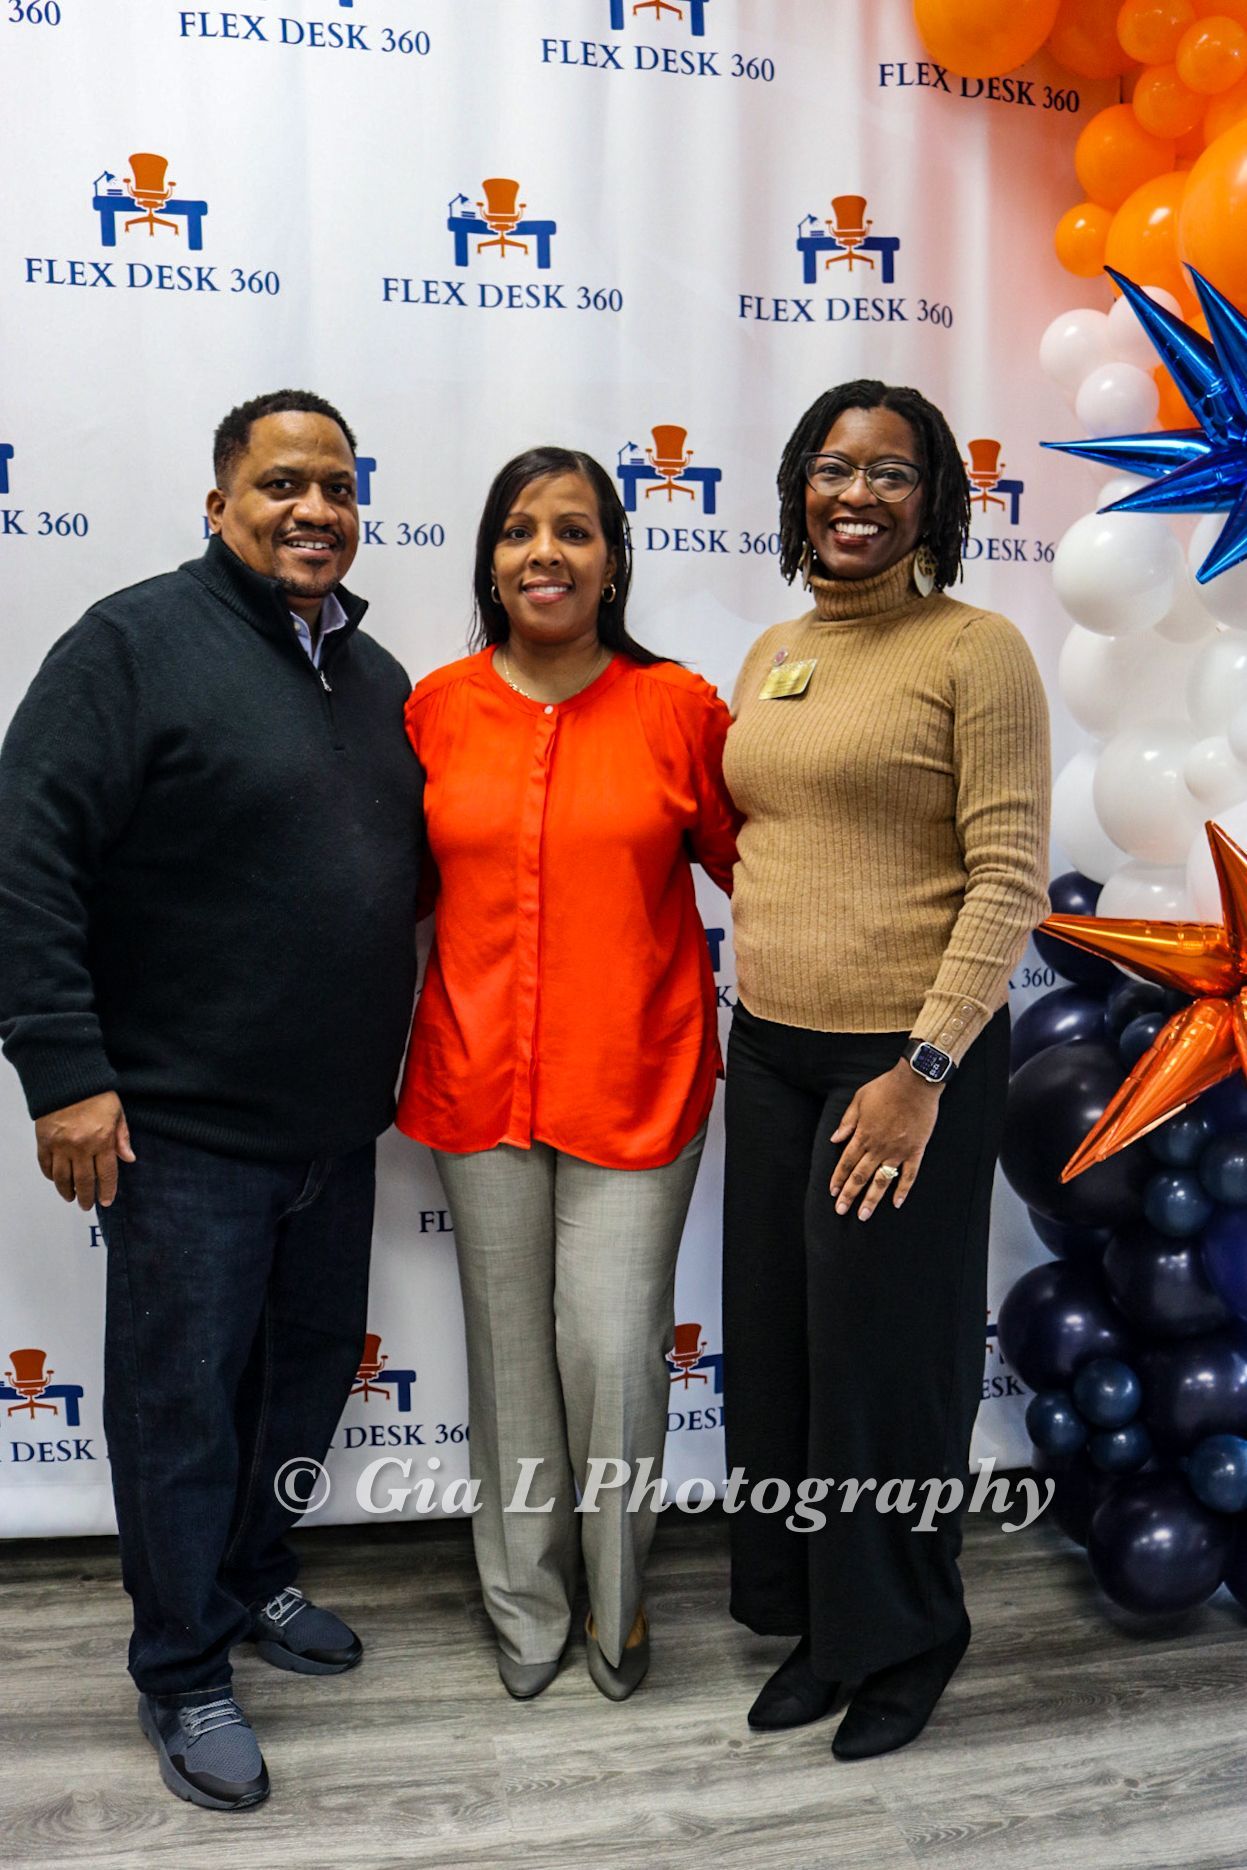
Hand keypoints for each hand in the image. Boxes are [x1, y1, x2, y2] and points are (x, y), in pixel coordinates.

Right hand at [35, 1092, 134, 1210]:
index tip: (106, 1201)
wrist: (68, 1078)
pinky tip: (56, 1180)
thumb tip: (129, 1159)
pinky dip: (50, 1175)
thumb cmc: (96, 1093)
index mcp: (102, 1140)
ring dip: (66, 1191)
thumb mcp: (117, 1113)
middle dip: (86, 1197)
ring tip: (70, 1197)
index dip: (107, 1190)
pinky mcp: (44, 1140)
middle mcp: (81, 1146)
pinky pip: (46, 1164)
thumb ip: (122, 1137)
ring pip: (62, 1177)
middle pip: (83, 1181)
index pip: (106, 1174)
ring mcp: (60, 1145)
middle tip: (86, 1205)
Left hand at [829, 1061, 942, 1221]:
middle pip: (860, 1176)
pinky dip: (903, 1190)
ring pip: (882, 1180)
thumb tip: (835, 1139)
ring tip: (863, 1215)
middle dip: (849, 1195)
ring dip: (871, 1199)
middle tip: (841, 1211)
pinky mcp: (915, 1151)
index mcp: (863, 1135)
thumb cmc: (886, 1088)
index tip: (833, 1193)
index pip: (846, 1163)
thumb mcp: (859, 1100)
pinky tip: (896, 1203)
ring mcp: (897, 1151)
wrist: (915, 1083)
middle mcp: (878, 1147)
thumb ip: (847, 1122)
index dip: (838, 1179)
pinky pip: (909, 1175)